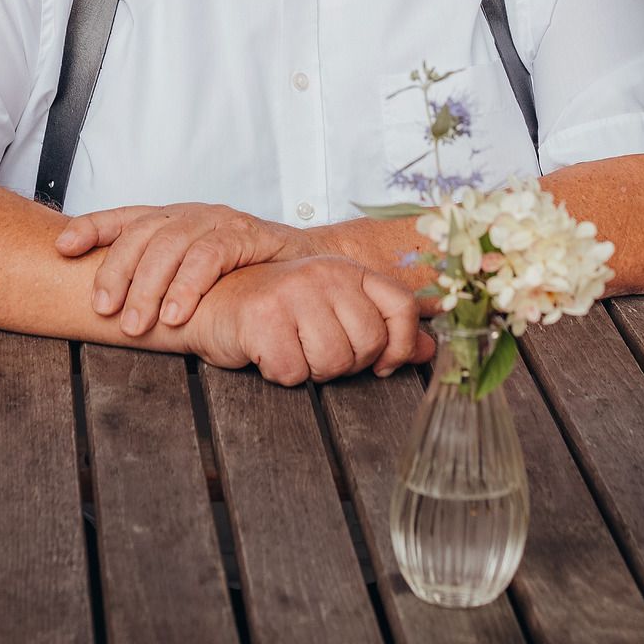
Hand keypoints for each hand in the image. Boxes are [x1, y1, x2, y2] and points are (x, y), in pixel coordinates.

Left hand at [57, 202, 309, 335]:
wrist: (307, 264)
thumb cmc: (245, 273)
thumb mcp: (194, 274)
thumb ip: (159, 280)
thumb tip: (106, 308)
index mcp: (173, 220)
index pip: (125, 217)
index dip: (91, 228)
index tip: (63, 248)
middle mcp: (192, 214)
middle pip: (143, 233)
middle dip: (117, 272)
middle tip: (103, 312)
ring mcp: (220, 221)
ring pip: (173, 243)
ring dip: (149, 286)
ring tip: (136, 324)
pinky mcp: (248, 235)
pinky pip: (211, 255)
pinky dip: (189, 285)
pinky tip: (175, 314)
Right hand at [182, 258, 432, 384]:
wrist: (214, 304)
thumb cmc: (278, 311)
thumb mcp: (334, 311)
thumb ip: (383, 328)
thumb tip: (429, 351)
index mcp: (348, 269)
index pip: (402, 307)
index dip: (399, 346)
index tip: (381, 363)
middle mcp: (325, 273)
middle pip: (368, 344)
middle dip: (345, 363)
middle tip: (316, 350)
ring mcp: (294, 292)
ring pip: (333, 362)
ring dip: (312, 371)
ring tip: (293, 350)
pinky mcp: (264, 317)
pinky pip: (295, 372)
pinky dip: (282, 374)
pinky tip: (270, 354)